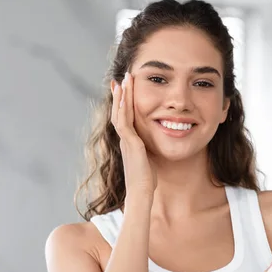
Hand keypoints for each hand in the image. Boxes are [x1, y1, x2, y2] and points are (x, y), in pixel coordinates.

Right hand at [111, 72, 156, 195]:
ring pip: (120, 113)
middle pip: (119, 112)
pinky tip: (124, 96)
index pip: (124, 118)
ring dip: (121, 96)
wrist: (141, 192)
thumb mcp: (148, 160)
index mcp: (129, 142)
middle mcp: (124, 139)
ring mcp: (125, 140)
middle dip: (120, 95)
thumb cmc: (145, 181)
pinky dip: (123, 107)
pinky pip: (124, 121)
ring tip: (122, 80)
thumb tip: (152, 149)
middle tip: (120, 79)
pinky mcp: (130, 142)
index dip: (123, 103)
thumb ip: (147, 151)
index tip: (123, 90)